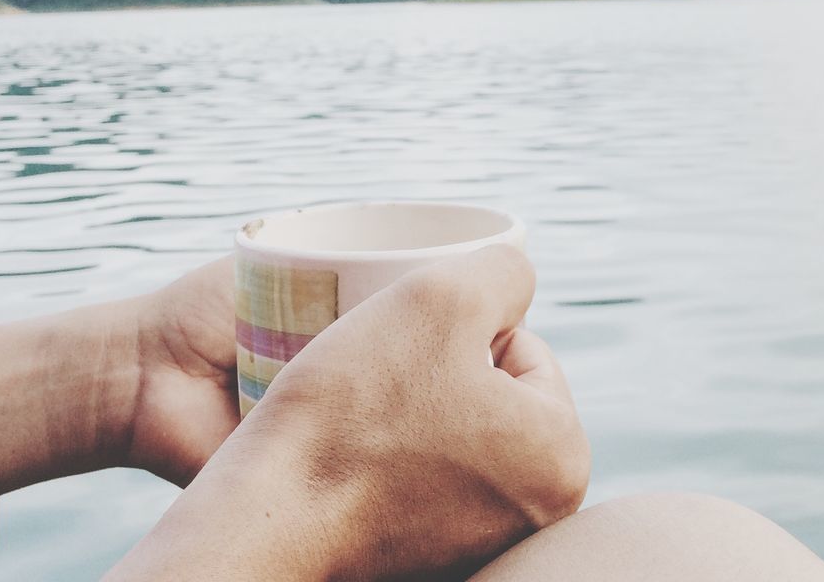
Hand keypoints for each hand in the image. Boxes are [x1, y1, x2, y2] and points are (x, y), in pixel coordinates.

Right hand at [105, 245, 589, 581]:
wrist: (261, 525)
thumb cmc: (354, 408)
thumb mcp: (446, 294)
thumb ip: (505, 270)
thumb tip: (518, 283)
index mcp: (562, 457)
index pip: (520, 345)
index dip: (456, 328)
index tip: (406, 355)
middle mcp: (542, 516)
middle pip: (495, 390)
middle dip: (442, 368)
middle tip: (382, 380)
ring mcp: (486, 545)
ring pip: (456, 430)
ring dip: (415, 408)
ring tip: (364, 414)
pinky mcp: (434, 562)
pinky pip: (423, 480)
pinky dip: (393, 459)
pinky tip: (354, 457)